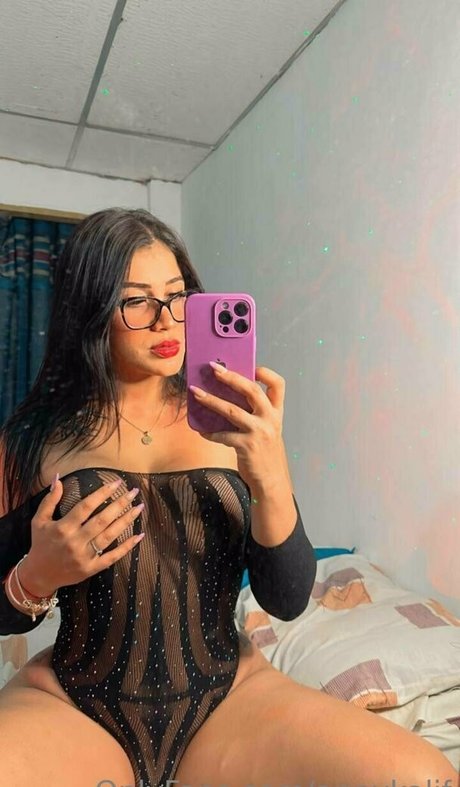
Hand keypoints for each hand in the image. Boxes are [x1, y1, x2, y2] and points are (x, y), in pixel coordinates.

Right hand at [19, 478, 144, 595]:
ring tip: (139, 508)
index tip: (116, 483)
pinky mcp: (91, 568)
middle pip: (102, 520)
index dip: (102, 494)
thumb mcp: (39, 521)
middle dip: (120, 504)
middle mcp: (75, 541)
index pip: (86, 507)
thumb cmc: (40, 544)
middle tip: (133, 492)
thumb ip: (50, 500)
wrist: (39, 575)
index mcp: (63, 527)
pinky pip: (112, 557)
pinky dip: (127, 546)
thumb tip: (58, 478)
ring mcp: (84, 556)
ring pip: (110, 536)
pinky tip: (139, 535)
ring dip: (126, 521)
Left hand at [189, 364, 287, 490]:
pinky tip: (202, 432)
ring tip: (196, 392)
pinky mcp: (247, 446)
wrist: (271, 481)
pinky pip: (223, 435)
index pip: (278, 385)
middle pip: (251, 390)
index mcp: (276, 413)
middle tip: (214, 369)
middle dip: (231, 377)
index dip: (266, 373)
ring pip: (231, 410)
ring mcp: (259, 432)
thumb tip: (228, 396)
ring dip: (210, 400)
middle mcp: (270, 419)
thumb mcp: (268, 430)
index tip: (252, 366)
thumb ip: (256, 414)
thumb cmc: (265, 453)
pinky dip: (210, 433)